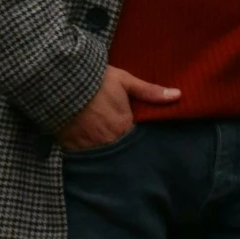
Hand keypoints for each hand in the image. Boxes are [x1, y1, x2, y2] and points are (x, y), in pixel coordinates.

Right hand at [56, 64, 179, 150]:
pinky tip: (87, 149)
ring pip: (102, 156)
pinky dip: (86, 154)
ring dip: (105, 153)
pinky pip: (83, 157)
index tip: (137, 139)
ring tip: (104, 148)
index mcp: (124, 126)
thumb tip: (178, 95)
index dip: (136, 139)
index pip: (137, 140)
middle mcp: (108, 140)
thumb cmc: (95, 80)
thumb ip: (150, 92)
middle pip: (120, 151)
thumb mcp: (124, 81)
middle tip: (122, 147)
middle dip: (121, 149)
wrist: (60, 81)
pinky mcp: (71, 147)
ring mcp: (89, 146)